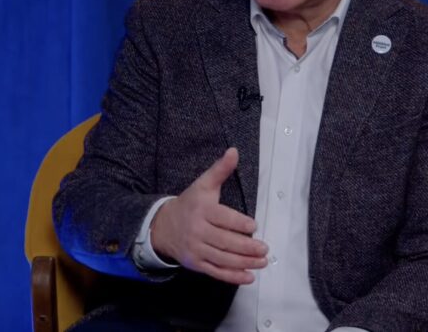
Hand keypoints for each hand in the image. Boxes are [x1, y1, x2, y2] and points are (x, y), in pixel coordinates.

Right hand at [150, 147, 268, 283]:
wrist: (163, 226)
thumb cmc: (190, 203)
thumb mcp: (203, 184)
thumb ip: (220, 170)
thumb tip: (234, 151)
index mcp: (201, 210)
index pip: (222, 218)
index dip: (238, 223)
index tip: (253, 226)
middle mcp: (197, 231)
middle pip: (224, 241)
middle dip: (246, 247)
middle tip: (264, 248)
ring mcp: (196, 249)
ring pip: (222, 258)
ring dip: (244, 262)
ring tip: (262, 262)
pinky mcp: (196, 263)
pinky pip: (215, 272)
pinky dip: (232, 276)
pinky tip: (249, 277)